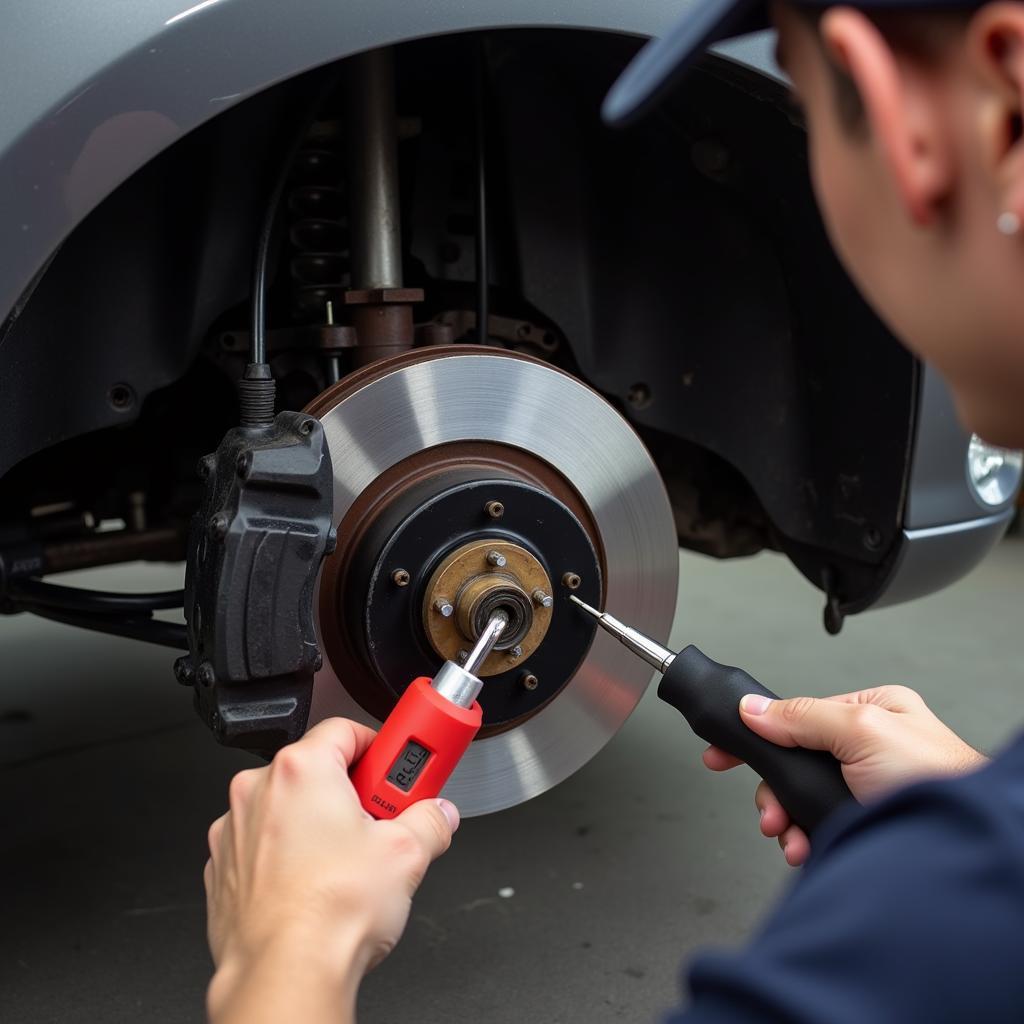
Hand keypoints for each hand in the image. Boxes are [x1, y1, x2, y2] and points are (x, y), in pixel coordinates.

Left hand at [204, 717, 458, 1023]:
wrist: (284, 974)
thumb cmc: (328, 913)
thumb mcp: (407, 853)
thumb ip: (429, 820)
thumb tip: (438, 814)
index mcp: (300, 769)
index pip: (346, 728)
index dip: (380, 746)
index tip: (398, 764)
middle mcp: (259, 790)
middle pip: (318, 769)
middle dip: (356, 790)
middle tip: (384, 816)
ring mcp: (235, 831)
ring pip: (289, 808)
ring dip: (319, 822)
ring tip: (352, 857)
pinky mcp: (224, 870)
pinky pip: (264, 844)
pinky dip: (289, 854)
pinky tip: (318, 883)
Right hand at [703, 685, 985, 866]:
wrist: (965, 849)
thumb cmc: (940, 784)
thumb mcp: (862, 731)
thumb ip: (803, 716)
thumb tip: (754, 709)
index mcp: (871, 711)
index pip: (797, 716)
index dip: (758, 734)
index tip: (722, 751)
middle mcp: (867, 748)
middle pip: (793, 762)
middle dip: (774, 791)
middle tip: (769, 812)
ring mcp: (863, 789)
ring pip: (801, 798)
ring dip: (786, 819)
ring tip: (788, 834)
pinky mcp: (861, 824)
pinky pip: (815, 827)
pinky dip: (801, 838)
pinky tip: (802, 847)